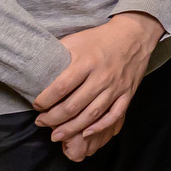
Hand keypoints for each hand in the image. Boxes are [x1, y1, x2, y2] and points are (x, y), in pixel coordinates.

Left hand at [35, 13, 161, 160]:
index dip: (45, 100)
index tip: (36, 105)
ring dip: (72, 128)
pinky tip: (86, 133)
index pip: (61, 87)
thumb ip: (57, 56)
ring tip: (56, 135)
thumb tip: (36, 70)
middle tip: (40, 122)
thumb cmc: (99, 39)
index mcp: (86, 62)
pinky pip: (115, 115)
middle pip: (74, 106)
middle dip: (53, 118)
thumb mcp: (76, 40)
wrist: (134, 35)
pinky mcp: (127, 93)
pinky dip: (100, 127)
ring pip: (92, 114)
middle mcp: (101, 77)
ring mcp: (116, 87)